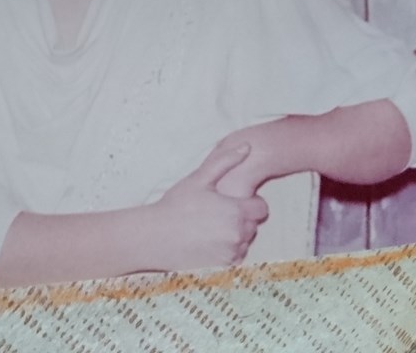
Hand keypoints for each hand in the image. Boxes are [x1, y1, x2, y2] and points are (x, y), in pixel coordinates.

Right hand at [149, 143, 268, 271]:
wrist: (154, 237)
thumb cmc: (175, 205)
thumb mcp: (199, 179)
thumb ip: (225, 162)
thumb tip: (247, 147)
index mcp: (236, 212)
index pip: (262, 208)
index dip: (249, 203)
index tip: (232, 202)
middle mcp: (238, 235)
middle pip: (253, 226)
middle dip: (241, 219)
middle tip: (216, 214)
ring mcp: (231, 254)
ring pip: (244, 242)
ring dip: (234, 236)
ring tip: (209, 228)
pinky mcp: (222, 268)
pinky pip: (234, 258)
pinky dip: (225, 251)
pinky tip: (207, 243)